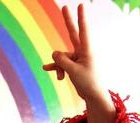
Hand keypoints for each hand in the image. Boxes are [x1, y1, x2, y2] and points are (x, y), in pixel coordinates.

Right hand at [43, 4, 114, 122]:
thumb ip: (62, 60)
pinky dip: (56, 68)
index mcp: (86, 50)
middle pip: (72, 33)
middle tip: (64, 6)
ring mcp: (76, 58)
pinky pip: (60, 64)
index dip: (80, 17)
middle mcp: (82, 52)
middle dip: (68, 21)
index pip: (83, 30)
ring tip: (61, 77)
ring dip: (58, 67)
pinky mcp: (72, 66)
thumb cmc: (88, 82)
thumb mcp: (73, 71)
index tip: (80, 5)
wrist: (92, 96)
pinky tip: (46, 70)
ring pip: (61, 57)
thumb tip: (54, 53)